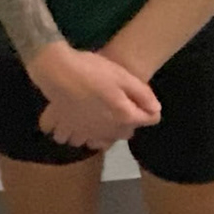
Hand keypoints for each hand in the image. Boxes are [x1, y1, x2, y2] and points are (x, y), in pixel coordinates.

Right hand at [27, 43, 161, 148]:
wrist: (57, 71)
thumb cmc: (92, 70)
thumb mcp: (122, 76)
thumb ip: (142, 94)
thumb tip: (156, 110)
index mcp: (124, 117)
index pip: (149, 120)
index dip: (149, 109)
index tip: (140, 99)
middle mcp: (107, 132)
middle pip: (124, 134)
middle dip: (125, 125)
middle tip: (120, 106)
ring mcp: (85, 133)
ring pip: (97, 142)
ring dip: (100, 134)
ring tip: (97, 119)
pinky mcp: (67, 130)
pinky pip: (73, 139)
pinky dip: (76, 135)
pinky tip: (75, 122)